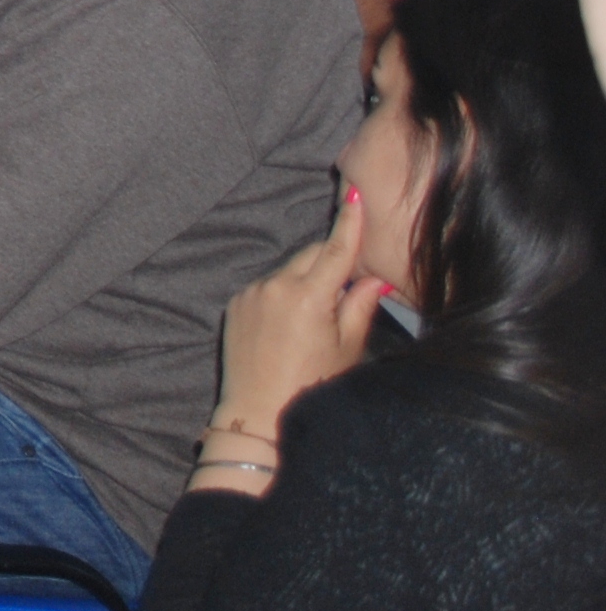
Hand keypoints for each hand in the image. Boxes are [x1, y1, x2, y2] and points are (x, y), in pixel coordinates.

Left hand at [212, 188, 388, 460]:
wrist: (258, 413)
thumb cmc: (313, 386)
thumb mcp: (348, 348)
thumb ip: (360, 306)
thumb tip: (375, 277)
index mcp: (308, 296)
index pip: (335, 250)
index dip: (349, 224)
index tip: (357, 197)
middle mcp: (275, 286)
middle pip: (311, 256)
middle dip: (331, 261)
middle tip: (350, 285)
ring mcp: (252, 292)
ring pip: (289, 272)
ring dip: (306, 281)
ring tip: (317, 320)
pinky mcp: (236, 302)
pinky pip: (268, 287)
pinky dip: (284, 295)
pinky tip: (291, 326)